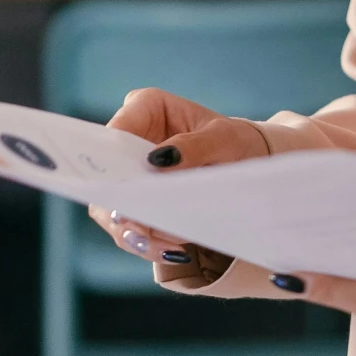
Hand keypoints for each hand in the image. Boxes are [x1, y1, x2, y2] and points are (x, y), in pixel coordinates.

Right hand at [88, 88, 273, 281]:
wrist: (249, 163)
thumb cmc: (237, 141)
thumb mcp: (226, 139)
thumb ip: (195, 145)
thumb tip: (158, 160)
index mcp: (145, 107)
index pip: (114, 133)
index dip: (112, 163)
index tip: (128, 190)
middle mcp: (128, 138)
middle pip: (106, 177)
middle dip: (122, 207)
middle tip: (144, 230)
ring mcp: (128, 173)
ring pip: (111, 208)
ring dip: (137, 231)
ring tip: (170, 244)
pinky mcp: (136, 201)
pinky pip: (129, 227)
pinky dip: (149, 242)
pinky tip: (174, 248)